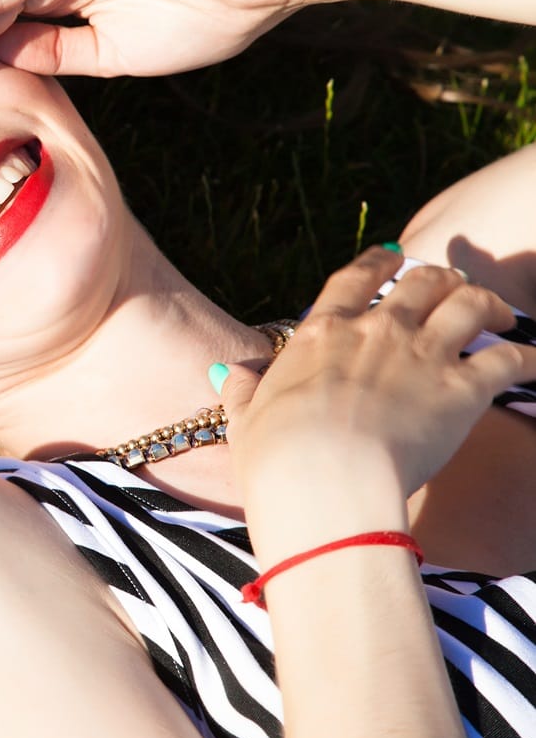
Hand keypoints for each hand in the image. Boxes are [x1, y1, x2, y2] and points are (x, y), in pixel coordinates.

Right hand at [219, 247, 535, 504]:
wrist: (321, 481)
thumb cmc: (277, 457)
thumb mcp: (246, 419)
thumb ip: (243, 391)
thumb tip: (232, 376)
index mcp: (322, 334)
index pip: (355, 279)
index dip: (378, 263)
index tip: (393, 257)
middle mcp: (375, 332)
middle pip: (422, 282)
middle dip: (443, 279)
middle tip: (454, 287)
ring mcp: (421, 356)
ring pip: (470, 304)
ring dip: (490, 304)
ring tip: (500, 314)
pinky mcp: (462, 391)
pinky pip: (510, 360)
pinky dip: (528, 358)